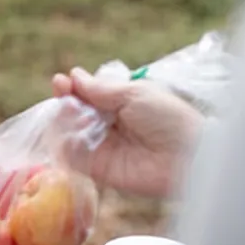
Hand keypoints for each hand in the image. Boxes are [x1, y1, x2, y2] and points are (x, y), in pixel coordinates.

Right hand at [51, 67, 203, 197]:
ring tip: (74, 115)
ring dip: (64, 122)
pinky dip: (65, 146)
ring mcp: (100, 147)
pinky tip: (69, 135)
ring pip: (69, 133)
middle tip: (65, 97)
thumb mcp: (134, 93)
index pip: (87, 95)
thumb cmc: (166, 118)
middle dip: (65, 103)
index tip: (60, 81)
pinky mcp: (96, 169)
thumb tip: (74, 75)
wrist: (184, 155)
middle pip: (74, 113)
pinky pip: (72, 157)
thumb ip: (101, 88)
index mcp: (119, 103)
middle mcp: (107, 124)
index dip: (71, 88)